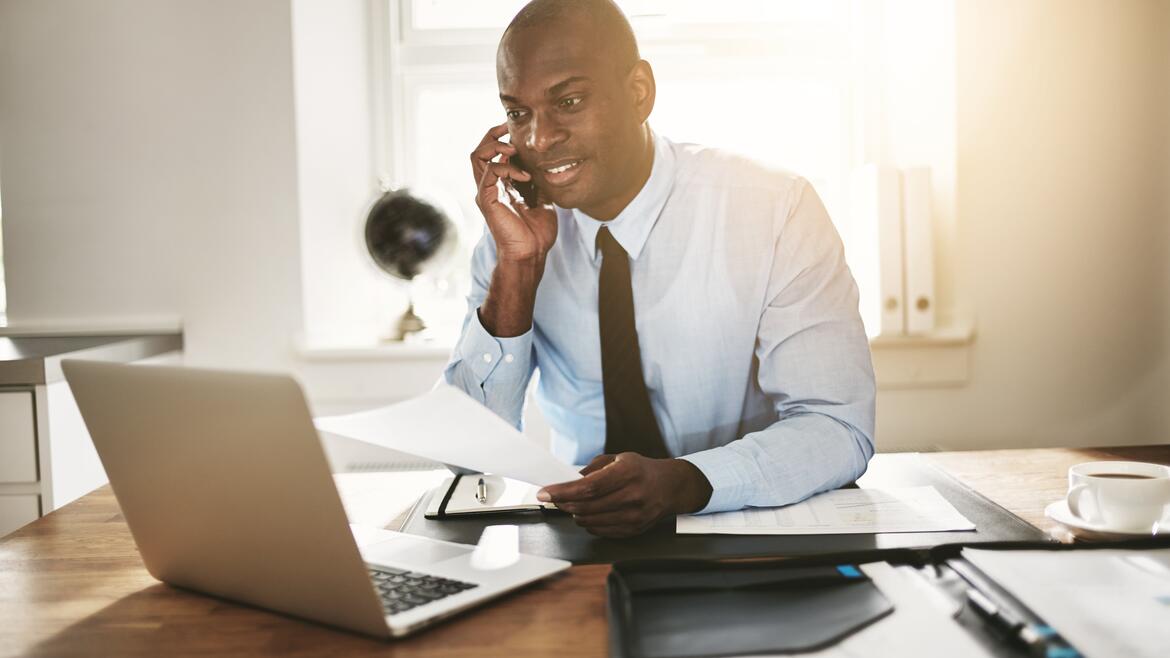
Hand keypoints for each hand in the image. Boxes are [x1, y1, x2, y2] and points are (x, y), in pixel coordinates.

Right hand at [470, 124, 556, 264]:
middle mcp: (489, 186)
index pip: (492, 154)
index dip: (502, 138)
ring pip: (477, 156)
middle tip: (509, 128)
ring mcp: (486, 192)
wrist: (532, 252)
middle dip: (493, 135)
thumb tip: (545, 166)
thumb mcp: (542, 199)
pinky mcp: (487, 199)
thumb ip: (538, 182)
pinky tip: (524, 175)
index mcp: (500, 185)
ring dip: (495, 146)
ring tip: (514, 149)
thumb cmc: (537, 232)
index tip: (517, 130)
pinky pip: (489, 172)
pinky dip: (507, 167)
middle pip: (479, 151)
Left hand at [537, 453, 713, 537]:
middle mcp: (632, 496)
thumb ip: (592, 469)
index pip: (588, 488)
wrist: (671, 487)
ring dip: (575, 513)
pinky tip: (589, 513)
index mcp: (628, 473)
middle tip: (553, 498)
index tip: (545, 493)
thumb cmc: (642, 470)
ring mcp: (634, 516)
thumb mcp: (618, 458)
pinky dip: (588, 523)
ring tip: (573, 504)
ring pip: (590, 521)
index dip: (562, 492)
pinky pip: (600, 531)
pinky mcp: (633, 530)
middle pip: (586, 506)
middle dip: (563, 503)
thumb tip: (567, 480)